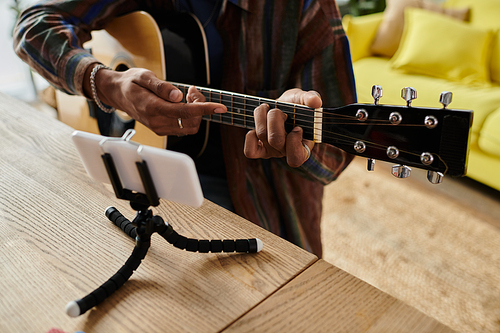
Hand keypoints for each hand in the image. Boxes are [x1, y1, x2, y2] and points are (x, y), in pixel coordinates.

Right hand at [86, 66, 225, 135]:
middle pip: (191, 120)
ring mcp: (159, 128)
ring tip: (188, 94)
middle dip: (199, 105)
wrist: (117, 94)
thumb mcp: (144, 76)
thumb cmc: (131, 82)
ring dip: (195, 111)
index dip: (204, 109)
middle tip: (192, 90)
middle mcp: (157, 122)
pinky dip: (189, 115)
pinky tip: (183, 102)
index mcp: (153, 108)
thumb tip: (178, 96)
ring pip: (190, 125)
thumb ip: (162, 87)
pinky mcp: (162, 129)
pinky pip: (183, 126)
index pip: (184, 112)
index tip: (220, 107)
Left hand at [244, 88, 321, 166]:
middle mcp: (286, 152)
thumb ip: (311, 98)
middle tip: (280, 111)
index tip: (298, 127)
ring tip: (267, 108)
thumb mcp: (305, 99)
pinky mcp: (259, 149)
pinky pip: (250, 151)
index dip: (293, 141)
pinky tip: (256, 126)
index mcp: (303, 147)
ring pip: (262, 136)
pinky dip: (250, 137)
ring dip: (262, 117)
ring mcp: (271, 151)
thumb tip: (315, 102)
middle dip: (275, 119)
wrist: (282, 107)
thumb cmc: (297, 105)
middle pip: (275, 140)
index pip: (296, 158)